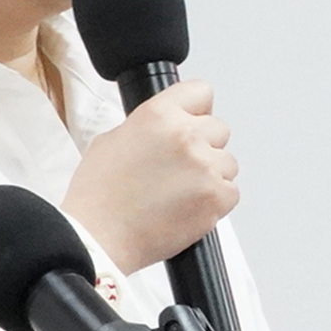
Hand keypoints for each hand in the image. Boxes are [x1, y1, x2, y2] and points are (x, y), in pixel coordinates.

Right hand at [61, 80, 240, 274]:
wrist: (99, 237)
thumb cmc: (99, 196)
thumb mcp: (112, 140)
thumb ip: (147, 126)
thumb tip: (167, 126)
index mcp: (159, 115)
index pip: (201, 92)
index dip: (197, 109)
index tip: (194, 120)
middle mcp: (186, 136)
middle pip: (219, 129)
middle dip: (204, 146)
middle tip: (179, 167)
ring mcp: (204, 166)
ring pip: (228, 162)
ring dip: (211, 175)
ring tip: (179, 192)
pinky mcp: (216, 197)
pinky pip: (231, 191)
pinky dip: (215, 201)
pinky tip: (188, 206)